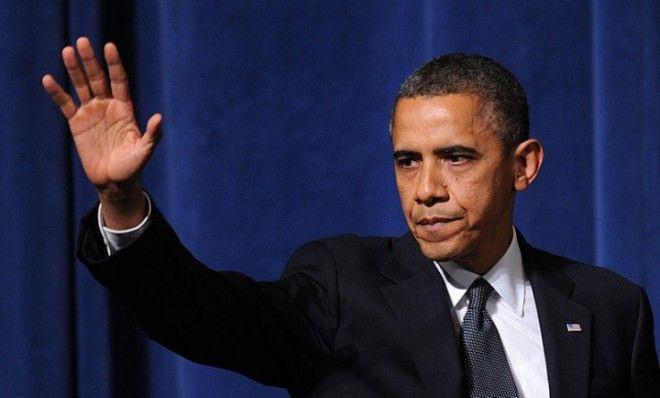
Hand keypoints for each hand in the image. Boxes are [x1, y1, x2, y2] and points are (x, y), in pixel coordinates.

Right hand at [43, 37, 161, 226]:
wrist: (115, 181)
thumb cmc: (133, 166)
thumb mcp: (144, 151)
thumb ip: (152, 134)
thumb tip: (159, 117)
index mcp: (125, 109)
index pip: (119, 81)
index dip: (114, 64)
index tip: (109, 47)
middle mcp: (108, 106)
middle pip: (98, 79)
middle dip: (91, 61)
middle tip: (83, 41)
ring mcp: (92, 113)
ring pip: (81, 86)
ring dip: (74, 70)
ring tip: (67, 50)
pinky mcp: (77, 124)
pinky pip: (65, 105)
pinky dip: (57, 93)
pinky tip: (49, 79)